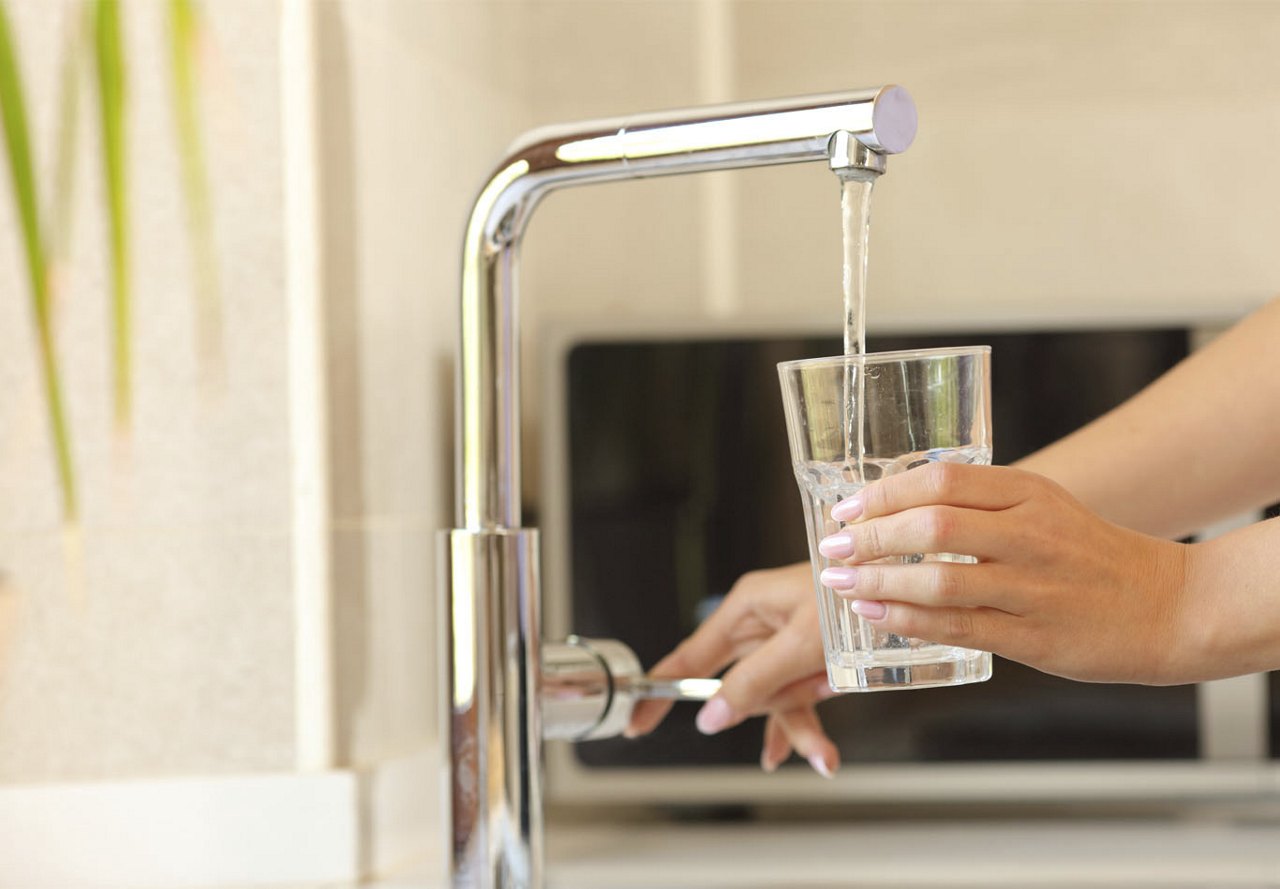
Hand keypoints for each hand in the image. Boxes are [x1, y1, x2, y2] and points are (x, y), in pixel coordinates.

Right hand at [625, 562, 841, 777]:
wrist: (908, 582)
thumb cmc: (852, 596)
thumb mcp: (800, 644)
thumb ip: (753, 681)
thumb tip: (711, 716)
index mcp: (746, 608)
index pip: (688, 657)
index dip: (660, 692)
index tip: (635, 723)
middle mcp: (762, 624)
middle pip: (740, 687)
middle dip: (766, 714)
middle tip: (783, 736)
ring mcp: (786, 642)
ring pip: (774, 698)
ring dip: (798, 725)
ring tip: (823, 753)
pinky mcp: (811, 656)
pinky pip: (798, 698)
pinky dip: (809, 725)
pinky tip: (820, 753)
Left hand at [816, 462, 1191, 684]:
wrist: (1169, 606)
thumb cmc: (1091, 555)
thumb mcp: (1043, 506)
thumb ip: (980, 503)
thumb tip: (896, 507)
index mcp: (1029, 493)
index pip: (941, 480)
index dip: (883, 494)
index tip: (845, 509)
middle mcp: (1030, 535)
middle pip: (933, 526)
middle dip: (870, 536)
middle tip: (832, 546)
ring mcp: (1033, 588)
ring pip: (940, 581)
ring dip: (879, 581)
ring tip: (841, 582)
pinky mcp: (1035, 637)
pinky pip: (958, 627)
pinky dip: (908, 620)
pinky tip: (876, 614)